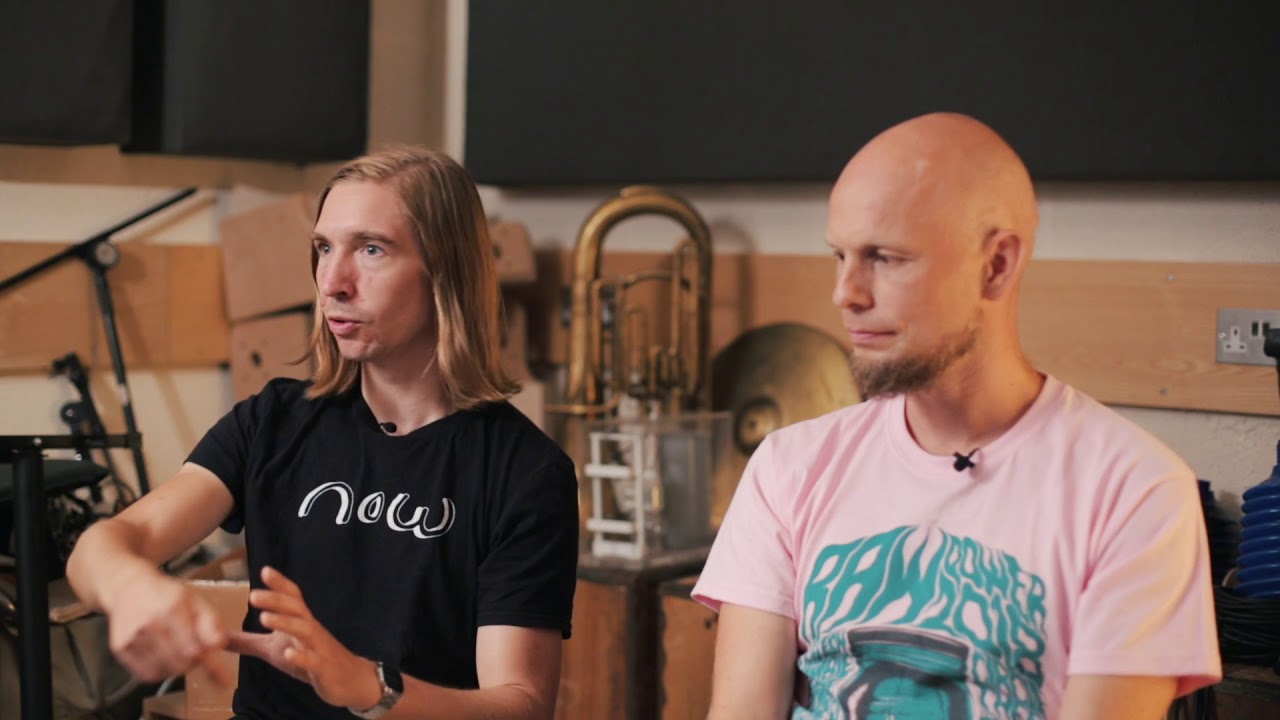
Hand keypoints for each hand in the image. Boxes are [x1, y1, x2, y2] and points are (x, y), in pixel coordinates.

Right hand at [102, 566, 231, 684]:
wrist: (129, 588)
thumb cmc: (167, 595)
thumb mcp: (196, 601)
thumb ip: (211, 623)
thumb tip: (220, 644)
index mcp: (171, 608)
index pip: (194, 648)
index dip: (211, 664)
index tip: (224, 678)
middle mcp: (150, 624)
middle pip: (181, 663)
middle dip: (195, 662)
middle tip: (196, 650)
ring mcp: (133, 638)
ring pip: (166, 671)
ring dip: (178, 666)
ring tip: (177, 649)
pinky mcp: (120, 649)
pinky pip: (148, 675)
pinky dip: (161, 670)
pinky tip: (163, 656)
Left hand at [227, 566, 382, 710]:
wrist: (349, 678)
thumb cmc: (310, 657)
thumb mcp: (275, 649)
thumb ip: (248, 642)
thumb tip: (216, 637)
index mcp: (301, 621)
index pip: (292, 597)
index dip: (280, 583)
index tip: (265, 570)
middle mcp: (311, 629)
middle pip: (296, 608)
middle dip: (277, 599)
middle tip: (253, 595)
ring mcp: (318, 647)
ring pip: (304, 630)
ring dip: (285, 623)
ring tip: (265, 619)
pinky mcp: (323, 668)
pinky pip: (313, 660)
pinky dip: (302, 656)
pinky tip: (289, 654)